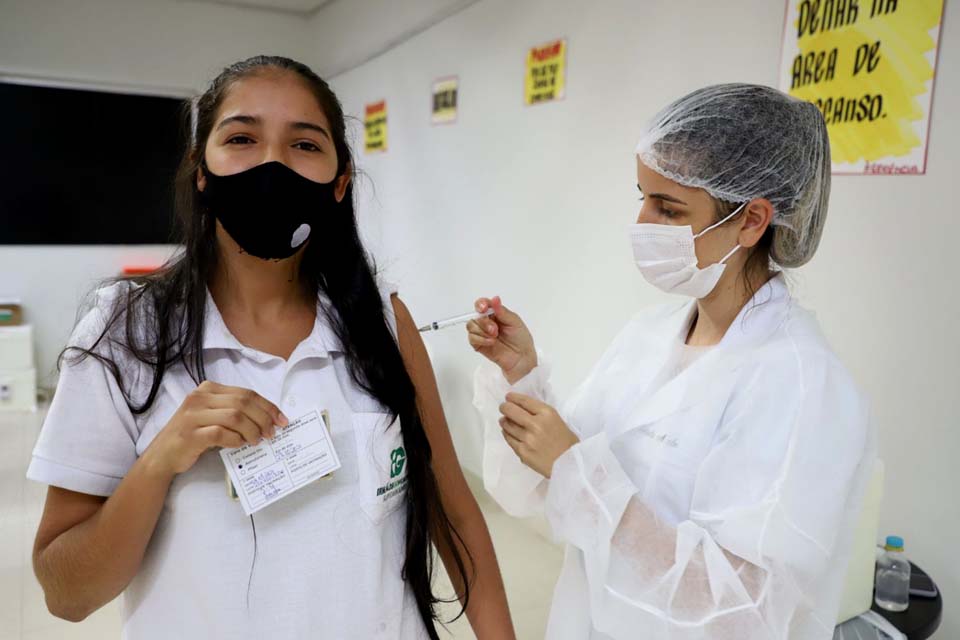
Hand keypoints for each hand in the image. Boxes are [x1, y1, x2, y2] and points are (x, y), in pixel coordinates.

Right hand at [143, 381, 287, 476]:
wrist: (162, 456)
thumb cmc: (192, 436)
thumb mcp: (212, 416)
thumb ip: (234, 412)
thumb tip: (268, 420)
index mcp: (208, 389)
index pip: (246, 393)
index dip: (268, 406)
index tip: (282, 420)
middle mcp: (199, 397)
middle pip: (243, 403)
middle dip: (263, 418)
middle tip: (272, 433)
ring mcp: (193, 415)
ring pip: (235, 416)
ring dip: (252, 430)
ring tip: (257, 441)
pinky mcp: (190, 434)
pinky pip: (221, 433)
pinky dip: (235, 440)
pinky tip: (239, 445)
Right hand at [467, 296, 536, 383]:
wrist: (521, 358)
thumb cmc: (521, 339)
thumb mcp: (515, 322)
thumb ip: (502, 311)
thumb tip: (495, 299)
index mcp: (495, 313)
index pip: (482, 304)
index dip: (480, 304)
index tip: (483, 308)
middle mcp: (487, 321)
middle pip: (475, 315)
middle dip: (484, 322)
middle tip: (495, 330)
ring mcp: (482, 333)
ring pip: (471, 326)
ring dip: (482, 331)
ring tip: (494, 337)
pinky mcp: (478, 344)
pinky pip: (472, 338)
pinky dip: (481, 339)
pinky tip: (491, 342)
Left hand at [498, 392, 578, 477]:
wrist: (570, 463)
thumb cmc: (566, 441)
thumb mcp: (556, 420)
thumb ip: (539, 413)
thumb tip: (520, 408)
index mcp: (547, 413)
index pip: (524, 401)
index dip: (513, 397)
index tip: (508, 397)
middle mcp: (536, 424)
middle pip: (512, 411)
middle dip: (505, 407)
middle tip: (503, 408)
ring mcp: (528, 439)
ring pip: (508, 425)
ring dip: (504, 421)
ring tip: (504, 420)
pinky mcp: (523, 451)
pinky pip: (509, 439)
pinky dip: (507, 433)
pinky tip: (507, 431)